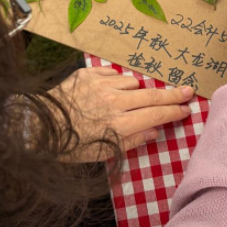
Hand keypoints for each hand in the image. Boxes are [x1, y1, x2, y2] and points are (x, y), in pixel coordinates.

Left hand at [52, 66, 193, 160]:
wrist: (37, 126)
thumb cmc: (70, 145)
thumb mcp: (102, 153)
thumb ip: (131, 141)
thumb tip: (154, 131)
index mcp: (118, 125)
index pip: (155, 115)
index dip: (173, 112)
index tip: (186, 110)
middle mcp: (113, 102)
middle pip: (152, 96)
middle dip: (173, 95)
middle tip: (188, 91)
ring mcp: (100, 85)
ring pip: (132, 82)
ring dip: (136, 90)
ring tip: (127, 100)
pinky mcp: (88, 74)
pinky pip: (113, 74)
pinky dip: (115, 82)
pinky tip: (107, 92)